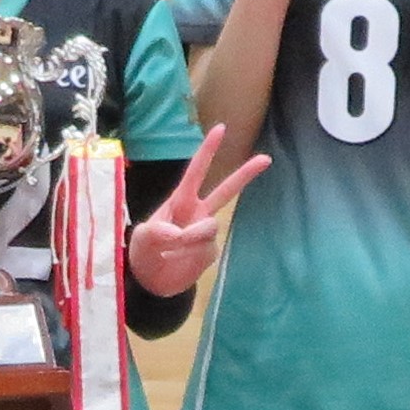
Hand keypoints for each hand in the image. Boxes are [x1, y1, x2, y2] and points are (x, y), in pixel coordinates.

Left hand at [124, 124, 271, 297]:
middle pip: (226, 191)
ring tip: (171, 250)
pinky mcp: (210, 252)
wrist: (150, 281)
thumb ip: (159, 232)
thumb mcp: (142, 237)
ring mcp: (206, 232)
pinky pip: (205, 249)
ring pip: (210, 227)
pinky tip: (176, 261)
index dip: (208, 150)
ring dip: (190, 238)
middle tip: (267, 159)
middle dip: (245, 175)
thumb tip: (181, 234)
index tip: (221, 128)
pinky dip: (187, 256)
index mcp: (181, 200)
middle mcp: (198, 212)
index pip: (196, 171)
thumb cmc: (144, 250)